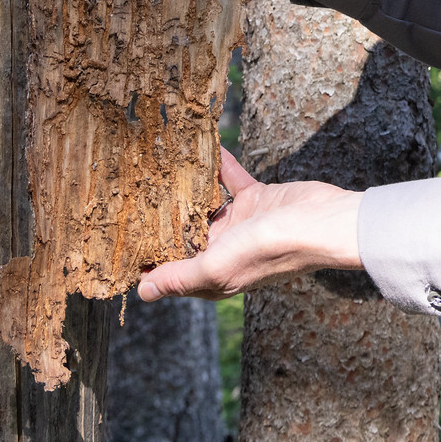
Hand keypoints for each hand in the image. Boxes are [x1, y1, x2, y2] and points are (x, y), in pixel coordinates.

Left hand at [138, 148, 362, 301]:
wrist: (321, 222)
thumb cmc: (270, 250)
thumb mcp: (218, 267)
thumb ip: (180, 277)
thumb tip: (142, 293)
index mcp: (212, 275)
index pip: (171, 271)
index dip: (147, 260)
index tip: (120, 240)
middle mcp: (223, 251)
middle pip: (183, 235)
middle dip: (159, 219)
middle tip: (130, 195)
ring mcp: (240, 225)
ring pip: (203, 205)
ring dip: (185, 189)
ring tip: (158, 169)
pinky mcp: (256, 200)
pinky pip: (229, 180)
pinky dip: (217, 166)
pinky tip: (203, 148)